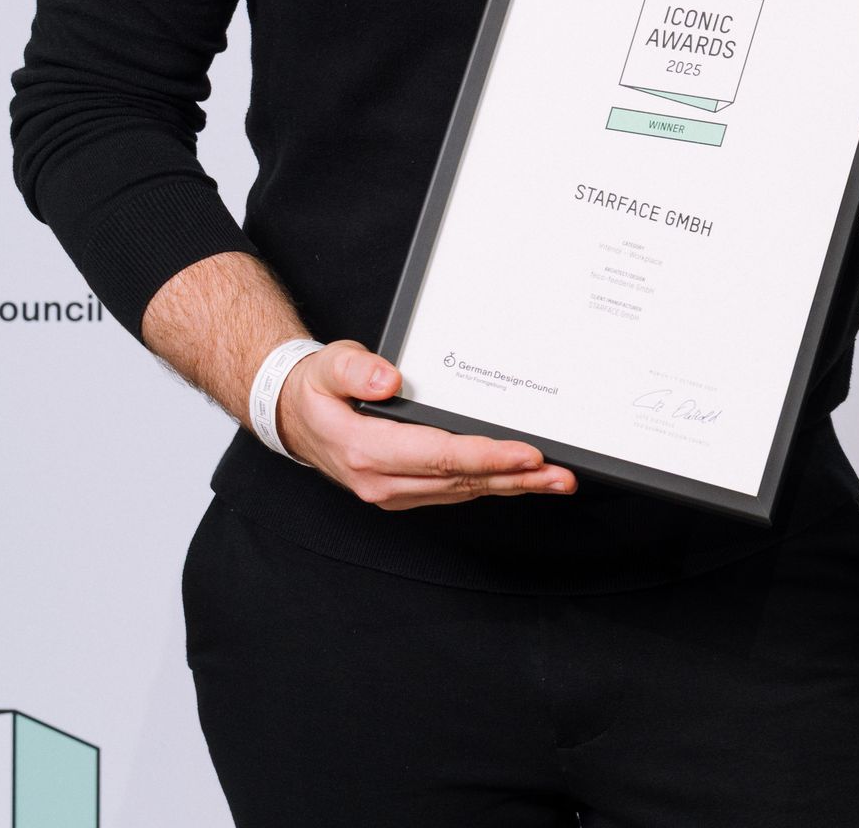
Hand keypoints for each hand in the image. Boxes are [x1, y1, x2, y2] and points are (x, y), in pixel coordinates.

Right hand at [275, 340, 575, 509]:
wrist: (295, 417)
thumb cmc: (317, 389)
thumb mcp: (327, 367)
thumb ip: (355, 370)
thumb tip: (390, 379)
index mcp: (365, 450)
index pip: (440, 456)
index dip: (488, 457)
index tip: (528, 454)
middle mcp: (381, 480)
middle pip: (461, 480)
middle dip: (515, 477)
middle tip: (562, 475)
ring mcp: (393, 491)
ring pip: (463, 491)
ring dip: (512, 486)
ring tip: (557, 480)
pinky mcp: (405, 491)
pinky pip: (456, 492)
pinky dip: (492, 486)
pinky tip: (523, 481)